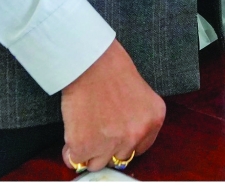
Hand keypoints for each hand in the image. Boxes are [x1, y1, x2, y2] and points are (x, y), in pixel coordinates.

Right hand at [61, 39, 164, 172]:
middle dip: (107, 146)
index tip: (114, 135)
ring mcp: (112, 143)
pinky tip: (73, 130)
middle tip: (96, 126)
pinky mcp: (85, 146)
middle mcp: (136, 134)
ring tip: (84, 127)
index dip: (123, 142)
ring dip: (89, 150)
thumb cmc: (111, 66)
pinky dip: (70, 149)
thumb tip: (121, 138)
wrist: (90, 60)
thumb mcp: (140, 91)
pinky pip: (75, 160)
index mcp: (154, 118)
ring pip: (98, 163)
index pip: (140, 148)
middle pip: (119, 157)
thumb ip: (136, 116)